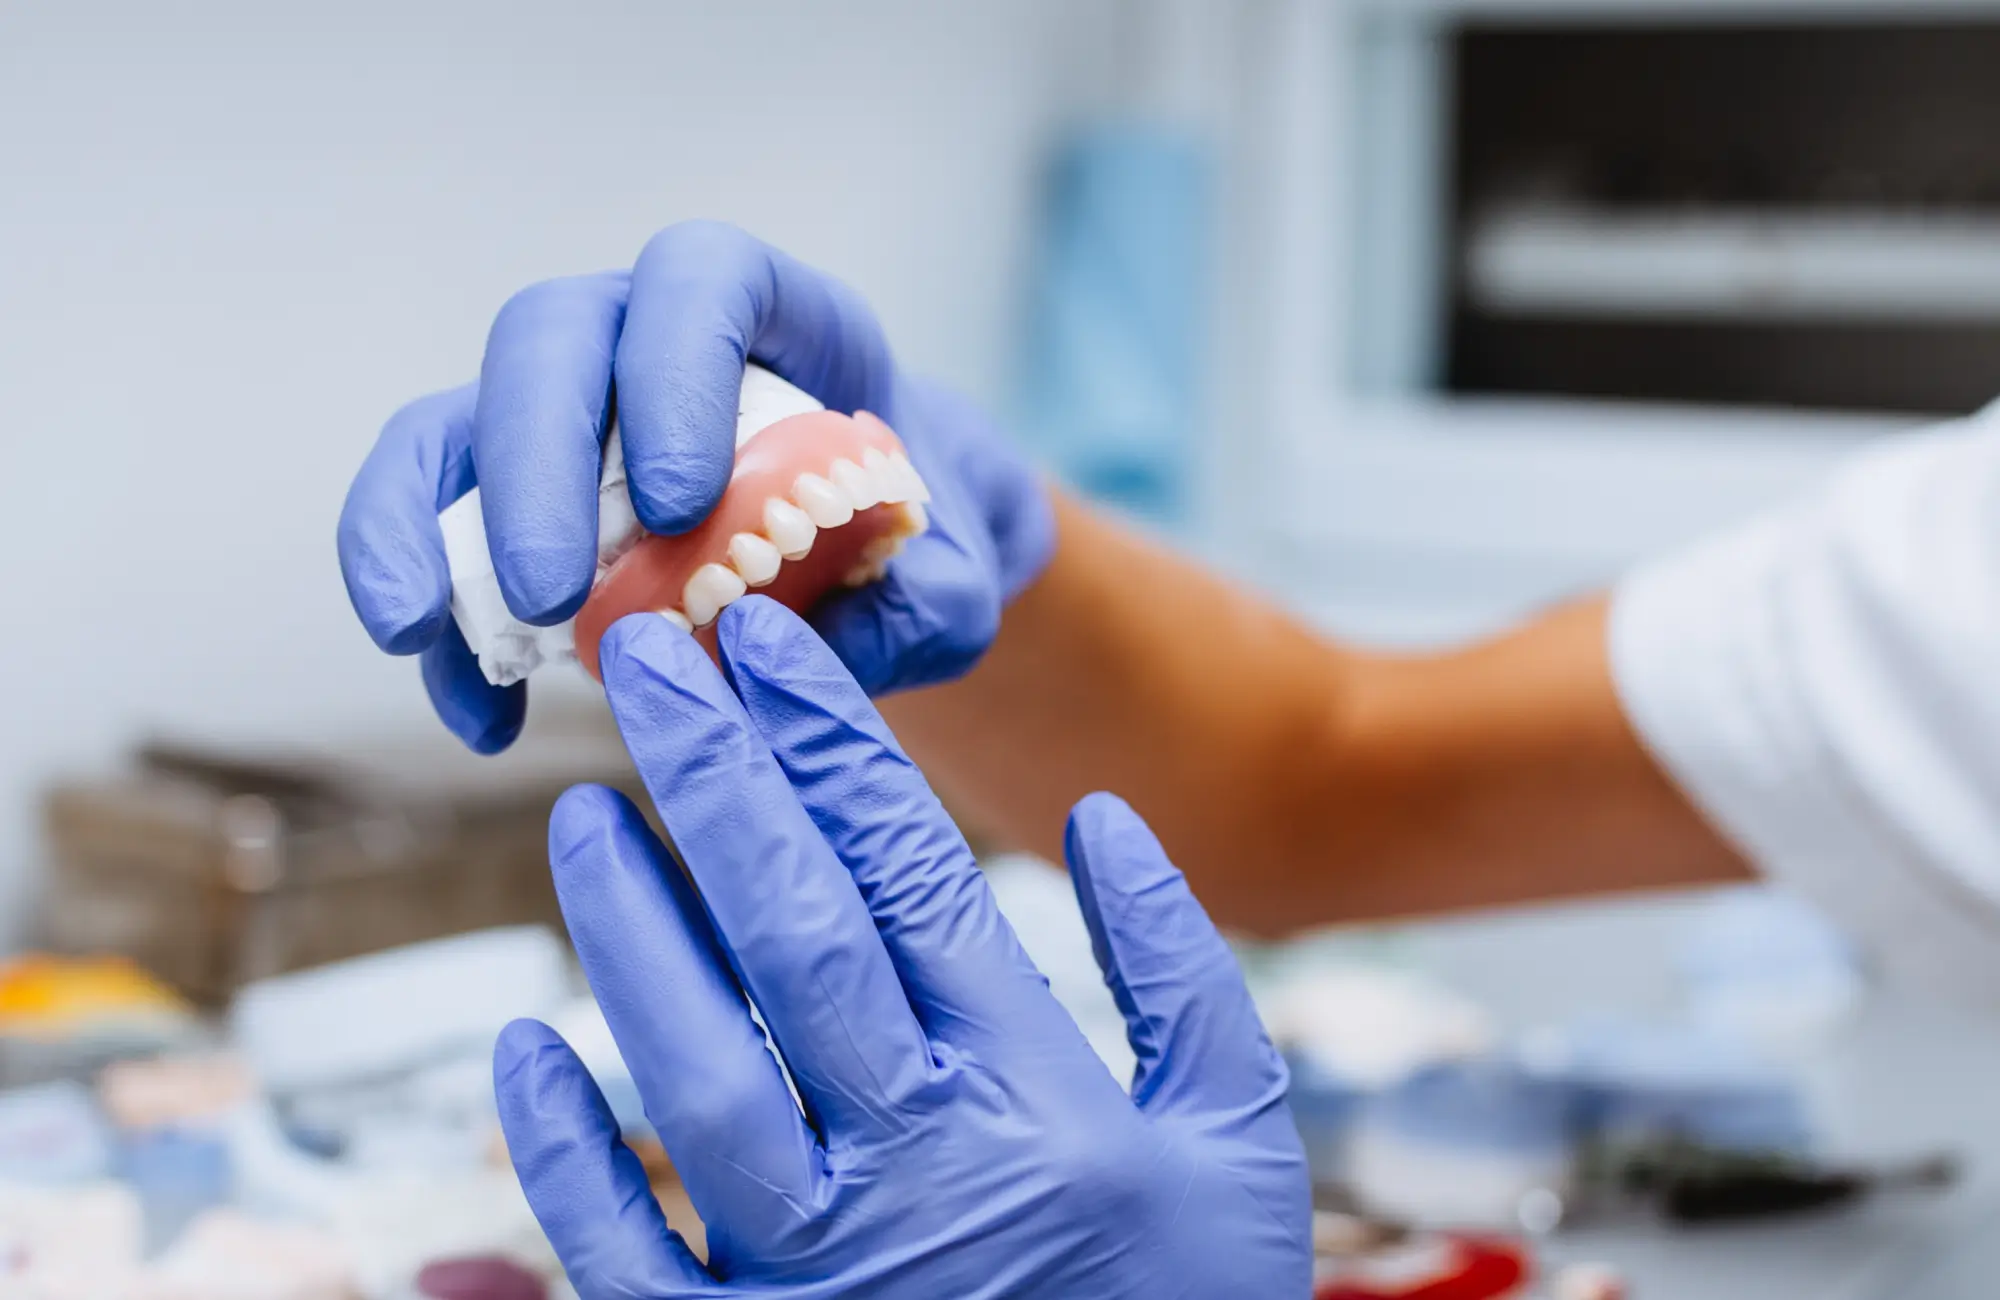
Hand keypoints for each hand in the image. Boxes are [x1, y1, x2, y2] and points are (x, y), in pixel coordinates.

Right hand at [336, 222, 1053, 753]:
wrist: (879, 561)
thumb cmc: (915, 541)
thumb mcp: (954, 578)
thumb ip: (924, 605)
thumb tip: (814, 658)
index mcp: (769, 314)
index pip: (700, 278)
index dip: (674, 367)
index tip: (680, 500)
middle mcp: (640, 338)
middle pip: (548, 342)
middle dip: (532, 465)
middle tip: (552, 596)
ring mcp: (560, 413)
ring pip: (453, 424)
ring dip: (421, 528)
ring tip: (421, 637)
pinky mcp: (508, 498)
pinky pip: (430, 532)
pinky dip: (437, 625)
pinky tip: (482, 719)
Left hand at [492, 599, 1310, 1297]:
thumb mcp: (1238, 1138)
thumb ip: (1180, 973)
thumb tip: (1102, 820)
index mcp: (1037, 1099)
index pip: (912, 878)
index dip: (833, 750)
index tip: (772, 650)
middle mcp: (919, 1174)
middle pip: (793, 939)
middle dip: (717, 781)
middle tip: (653, 660)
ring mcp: (820, 1276)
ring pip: (696, 1073)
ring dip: (632, 933)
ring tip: (583, 812)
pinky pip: (630, 1256)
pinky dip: (567, 1158)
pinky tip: (522, 1049)